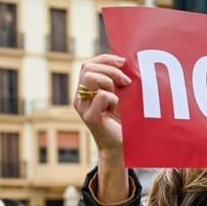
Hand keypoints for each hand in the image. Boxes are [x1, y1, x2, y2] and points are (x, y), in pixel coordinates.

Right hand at [74, 54, 132, 203]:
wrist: (123, 146)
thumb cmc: (123, 121)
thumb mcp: (121, 95)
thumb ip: (117, 80)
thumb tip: (124, 61)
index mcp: (86, 90)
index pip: (88, 64)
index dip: (105, 59)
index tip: (123, 62)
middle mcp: (80, 97)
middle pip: (87, 67)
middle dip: (110, 69)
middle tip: (126, 81)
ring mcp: (83, 107)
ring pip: (90, 78)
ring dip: (110, 80)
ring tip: (122, 93)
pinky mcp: (90, 117)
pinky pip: (101, 96)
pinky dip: (113, 98)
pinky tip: (118, 107)